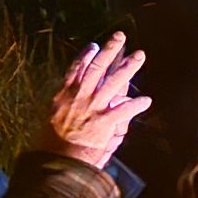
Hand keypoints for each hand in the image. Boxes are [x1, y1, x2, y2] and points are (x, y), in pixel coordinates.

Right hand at [36, 32, 152, 167]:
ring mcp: (92, 108)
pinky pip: (124, 111)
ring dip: (128, 68)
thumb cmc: (50, 145)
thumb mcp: (51, 120)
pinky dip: (135, 106)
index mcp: (64, 96)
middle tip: (119, 36)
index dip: (85, 56)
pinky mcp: (104, 122)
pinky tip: (147, 101)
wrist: (55, 160)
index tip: (94, 46)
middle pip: (96, 68)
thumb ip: (62, 108)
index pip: (75, 70)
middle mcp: (79, 97)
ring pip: (113, 82)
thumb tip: (66, 100)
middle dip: (109, 51)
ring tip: (139, 56)